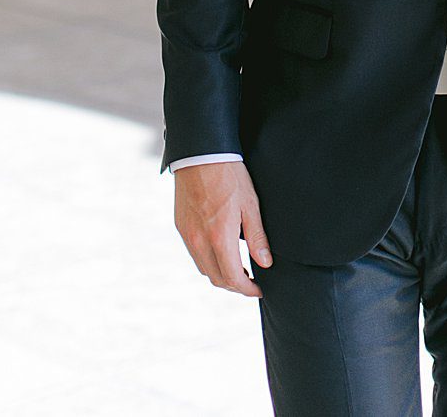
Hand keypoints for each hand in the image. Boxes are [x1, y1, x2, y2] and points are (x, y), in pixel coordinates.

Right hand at [174, 160, 270, 296]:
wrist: (201, 155)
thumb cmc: (230, 176)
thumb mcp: (251, 204)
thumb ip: (257, 237)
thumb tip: (266, 262)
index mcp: (219, 238)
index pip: (233, 277)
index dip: (247, 288)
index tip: (259, 290)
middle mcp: (199, 242)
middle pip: (216, 278)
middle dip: (235, 286)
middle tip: (251, 283)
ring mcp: (187, 235)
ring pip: (204, 268)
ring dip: (221, 275)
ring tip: (239, 270)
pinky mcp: (181, 227)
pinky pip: (194, 254)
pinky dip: (208, 262)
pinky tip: (222, 254)